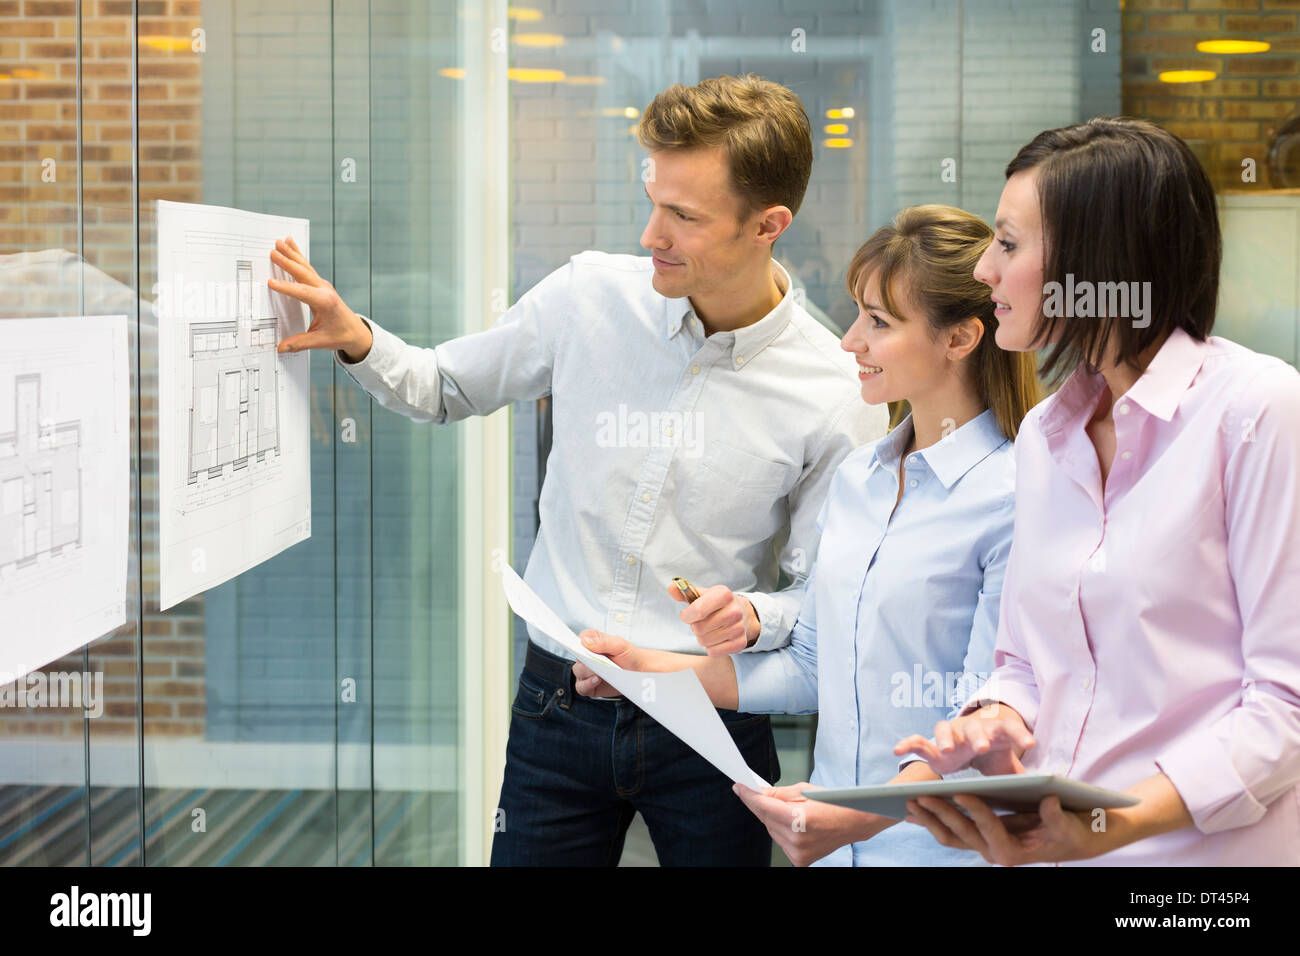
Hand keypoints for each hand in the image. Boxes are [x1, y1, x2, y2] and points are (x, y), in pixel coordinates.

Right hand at [268, 237, 372, 360]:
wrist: (356, 331)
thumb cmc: (340, 335)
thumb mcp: (320, 341)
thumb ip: (300, 343)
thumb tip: (281, 348)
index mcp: (325, 302)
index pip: (302, 293)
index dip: (286, 288)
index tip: (271, 283)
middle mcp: (325, 290)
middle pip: (303, 273)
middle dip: (288, 262)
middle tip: (273, 252)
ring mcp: (323, 285)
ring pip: (305, 266)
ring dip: (292, 254)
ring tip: (280, 242)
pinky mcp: (321, 284)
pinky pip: (307, 268)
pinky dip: (298, 256)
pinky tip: (291, 245)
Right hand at [571, 629, 644, 697]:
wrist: (638, 671)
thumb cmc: (629, 656)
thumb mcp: (620, 645)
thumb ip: (604, 641)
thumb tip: (585, 641)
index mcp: (593, 642)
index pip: (580, 639)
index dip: (580, 643)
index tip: (584, 647)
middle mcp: (587, 656)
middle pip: (578, 657)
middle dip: (585, 661)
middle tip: (596, 663)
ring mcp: (586, 671)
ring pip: (578, 672)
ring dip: (587, 673)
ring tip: (599, 673)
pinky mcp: (588, 685)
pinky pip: (581, 687)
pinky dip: (587, 685)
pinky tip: (597, 680)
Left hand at [668, 583, 758, 655]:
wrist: (743, 613)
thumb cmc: (718, 604)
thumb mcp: (703, 594)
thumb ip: (685, 592)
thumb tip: (671, 588)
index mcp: (724, 594)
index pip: (698, 610)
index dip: (687, 615)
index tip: (687, 615)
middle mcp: (734, 611)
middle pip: (698, 628)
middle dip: (694, 626)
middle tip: (701, 622)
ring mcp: (739, 628)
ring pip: (704, 641)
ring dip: (702, 637)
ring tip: (709, 629)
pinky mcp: (740, 643)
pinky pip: (713, 652)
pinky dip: (711, 647)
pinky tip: (716, 638)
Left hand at [733, 782, 884, 866]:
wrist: (853, 823)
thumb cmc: (833, 804)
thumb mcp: (804, 790)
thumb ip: (777, 793)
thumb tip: (757, 792)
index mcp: (799, 819)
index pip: (763, 806)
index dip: (748, 796)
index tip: (739, 787)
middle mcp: (797, 840)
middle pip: (765, 819)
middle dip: (760, 805)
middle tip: (757, 792)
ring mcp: (798, 852)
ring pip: (771, 831)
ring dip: (772, 819)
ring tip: (787, 810)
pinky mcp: (800, 860)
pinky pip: (780, 841)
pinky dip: (781, 831)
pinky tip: (791, 823)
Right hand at [893, 703, 1034, 775]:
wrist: (973, 745)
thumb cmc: (994, 755)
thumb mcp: (1010, 765)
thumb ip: (1024, 774)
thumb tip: (1049, 788)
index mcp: (994, 732)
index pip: (1009, 728)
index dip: (1019, 734)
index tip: (1031, 743)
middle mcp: (971, 729)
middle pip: (974, 727)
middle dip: (977, 736)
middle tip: (981, 746)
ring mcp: (950, 734)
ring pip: (945, 729)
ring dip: (945, 738)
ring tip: (946, 751)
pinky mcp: (933, 745)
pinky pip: (918, 741)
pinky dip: (907, 744)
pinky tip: (897, 751)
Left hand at [903, 792, 1117, 864]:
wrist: (1070, 839)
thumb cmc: (1070, 830)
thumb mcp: (1067, 823)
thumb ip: (1056, 816)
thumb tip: (1049, 801)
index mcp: (1014, 851)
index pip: (989, 827)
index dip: (975, 810)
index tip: (960, 792)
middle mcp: (995, 852)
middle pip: (962, 832)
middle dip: (940, 813)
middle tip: (919, 796)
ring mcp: (985, 846)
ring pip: (951, 836)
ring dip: (930, 819)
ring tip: (909, 802)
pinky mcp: (980, 838)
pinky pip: (952, 832)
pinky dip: (934, 820)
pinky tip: (917, 810)